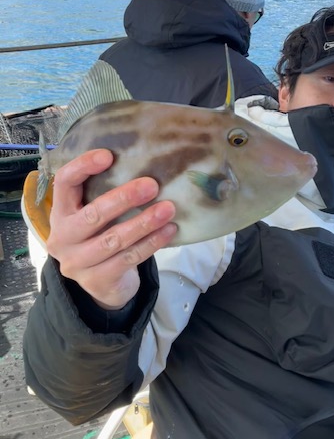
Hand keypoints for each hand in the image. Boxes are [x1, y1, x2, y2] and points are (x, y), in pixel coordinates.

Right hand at [46, 149, 176, 309]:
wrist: (103, 283)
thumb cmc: (102, 236)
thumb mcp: (96, 215)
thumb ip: (105, 193)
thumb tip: (145, 163)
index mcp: (60, 213)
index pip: (64, 182)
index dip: (83, 166)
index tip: (108, 155)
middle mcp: (62, 238)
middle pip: (92, 214)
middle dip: (124, 198)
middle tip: (152, 185)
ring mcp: (77, 263)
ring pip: (114, 240)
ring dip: (144, 223)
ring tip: (168, 209)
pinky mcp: (96, 282)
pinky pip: (128, 259)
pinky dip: (151, 243)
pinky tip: (169, 230)